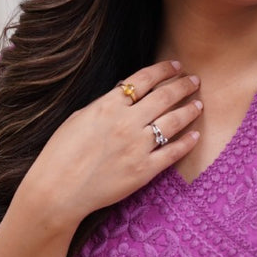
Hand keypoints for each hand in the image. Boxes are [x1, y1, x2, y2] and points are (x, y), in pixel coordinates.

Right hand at [21, 59, 201, 228]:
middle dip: (183, 86)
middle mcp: (126, 123)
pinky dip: (186, 142)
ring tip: (198, 104)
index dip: (163, 70)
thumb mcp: (79, 118)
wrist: (58, 191)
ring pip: (173, 122)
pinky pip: (172, 153)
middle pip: (164, 97)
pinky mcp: (144, 171)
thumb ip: (105, 105)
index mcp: (108, 106)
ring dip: (189, 110)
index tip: (175, 66)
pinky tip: (194, 135)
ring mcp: (137, 147)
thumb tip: (124, 96)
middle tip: (195, 81)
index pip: (144, 79)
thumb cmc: (61, 154)